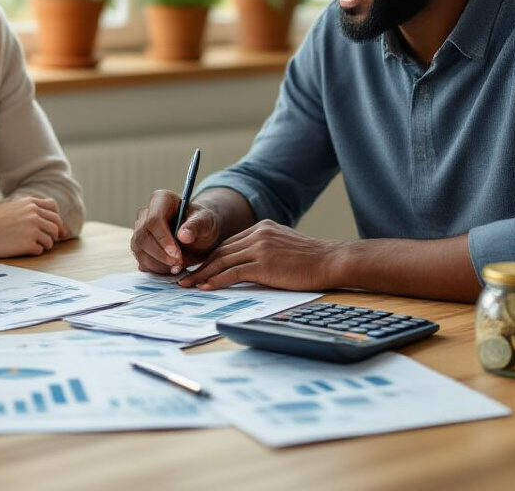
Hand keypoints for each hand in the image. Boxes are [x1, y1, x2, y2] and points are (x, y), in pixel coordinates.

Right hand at [0, 196, 63, 257]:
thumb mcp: (9, 207)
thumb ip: (26, 208)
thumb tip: (42, 216)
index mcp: (29, 203)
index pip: (53, 208)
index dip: (56, 218)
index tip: (54, 227)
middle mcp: (33, 213)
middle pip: (56, 224)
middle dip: (54, 233)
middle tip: (49, 240)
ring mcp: (32, 228)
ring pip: (51, 239)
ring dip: (45, 244)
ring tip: (35, 246)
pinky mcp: (28, 243)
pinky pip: (40, 250)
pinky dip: (35, 251)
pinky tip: (24, 250)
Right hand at [131, 190, 221, 275]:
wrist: (199, 234)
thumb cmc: (202, 223)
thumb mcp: (206, 221)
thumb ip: (196, 226)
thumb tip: (183, 236)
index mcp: (161, 199)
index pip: (154, 220)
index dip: (163, 239)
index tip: (177, 255)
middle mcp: (146, 213)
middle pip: (143, 237)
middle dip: (160, 255)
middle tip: (179, 265)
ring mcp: (139, 230)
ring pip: (139, 250)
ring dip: (158, 264)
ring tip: (177, 268)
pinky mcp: (139, 247)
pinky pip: (141, 260)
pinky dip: (155, 269)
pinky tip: (170, 269)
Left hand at [177, 220, 339, 290]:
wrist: (331, 260)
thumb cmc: (313, 260)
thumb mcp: (285, 247)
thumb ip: (265, 250)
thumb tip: (250, 265)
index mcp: (262, 228)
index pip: (229, 244)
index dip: (210, 257)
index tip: (197, 267)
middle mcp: (258, 234)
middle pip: (221, 251)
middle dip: (199, 265)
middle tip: (183, 276)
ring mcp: (260, 247)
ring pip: (222, 261)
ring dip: (201, 274)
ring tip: (187, 285)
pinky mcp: (264, 264)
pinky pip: (233, 272)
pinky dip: (216, 280)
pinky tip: (205, 287)